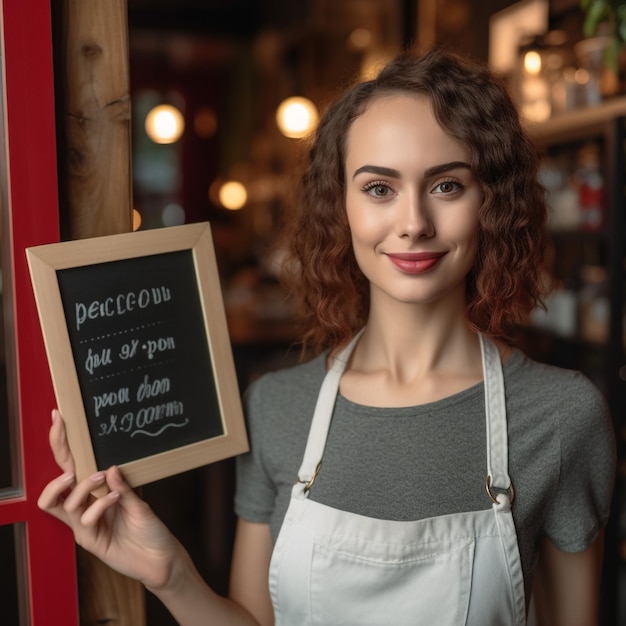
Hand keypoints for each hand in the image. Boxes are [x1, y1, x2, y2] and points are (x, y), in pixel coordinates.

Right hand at [38, 410, 183, 590]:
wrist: (161, 558)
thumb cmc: (150, 530)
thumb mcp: (139, 502)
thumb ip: (122, 487)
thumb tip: (109, 466)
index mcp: (94, 496)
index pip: (71, 467)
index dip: (62, 444)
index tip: (60, 418)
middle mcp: (84, 509)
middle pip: (55, 485)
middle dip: (59, 458)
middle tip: (69, 449)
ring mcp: (85, 526)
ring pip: (63, 503)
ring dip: (82, 486)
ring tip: (101, 478)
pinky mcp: (90, 541)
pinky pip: (84, 519)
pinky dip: (99, 505)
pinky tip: (115, 499)